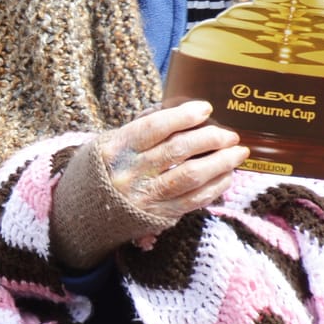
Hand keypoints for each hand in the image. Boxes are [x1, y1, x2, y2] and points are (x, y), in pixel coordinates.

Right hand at [92, 101, 247, 228]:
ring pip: (190, 176)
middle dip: (209, 139)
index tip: (205, 108)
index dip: (182, 116)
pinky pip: (194, 200)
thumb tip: (176, 112)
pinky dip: (215, 187)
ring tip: (238, 152)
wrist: (85, 215)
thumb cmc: (100, 171)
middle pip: (176, 151)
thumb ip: (138, 131)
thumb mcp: (108, 144)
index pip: (153, 128)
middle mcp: (130, 172)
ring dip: (220, 163)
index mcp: (115, 149)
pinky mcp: (160, 215)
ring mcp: (145, 196)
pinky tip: (227, 175)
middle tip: (229, 134)